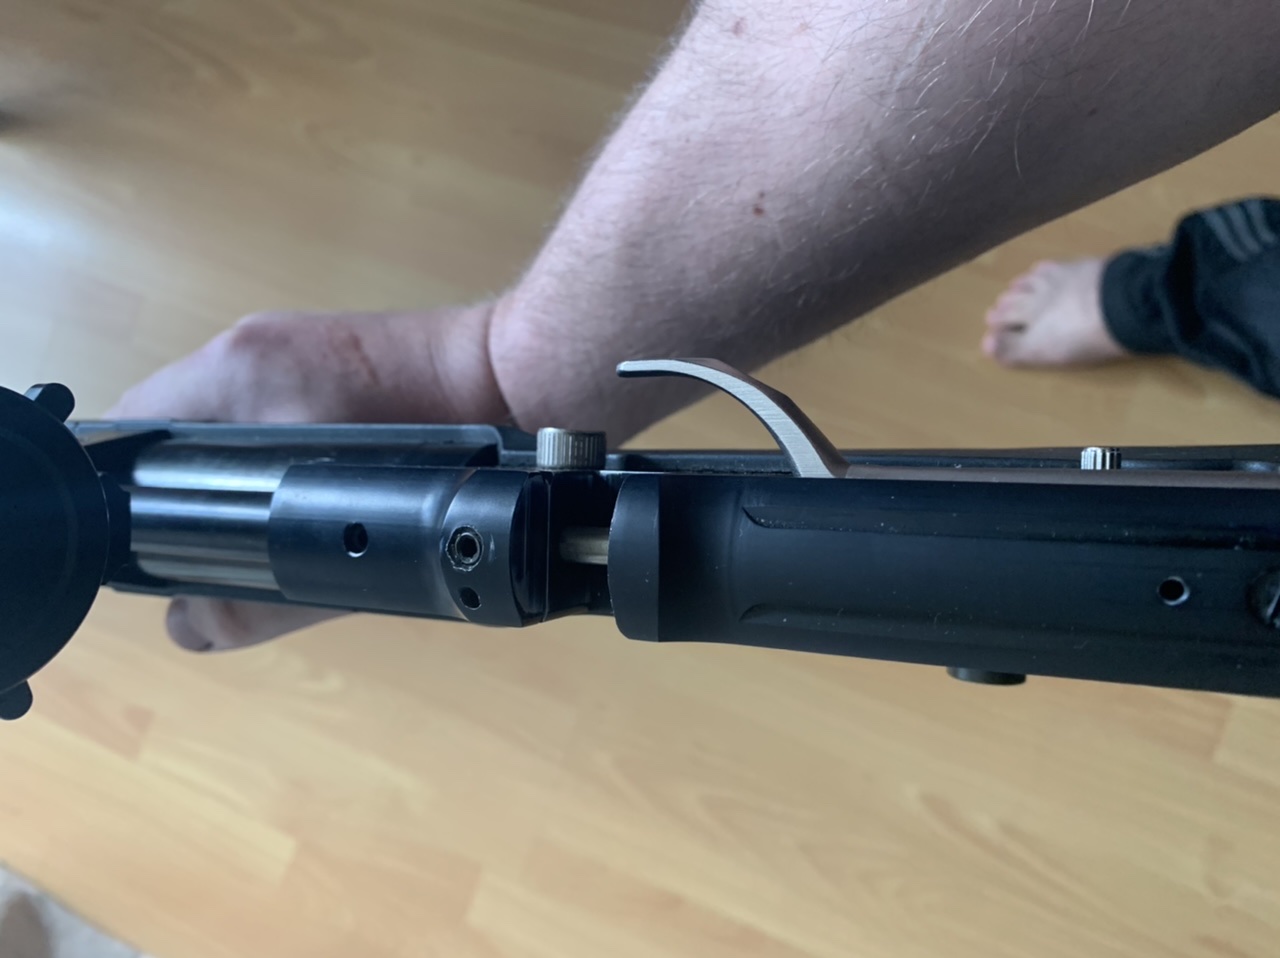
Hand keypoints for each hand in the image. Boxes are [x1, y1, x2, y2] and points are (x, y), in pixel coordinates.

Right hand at [109, 304, 507, 651]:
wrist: (522, 385)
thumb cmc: (439, 450)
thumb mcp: (349, 529)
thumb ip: (269, 590)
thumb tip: (192, 627)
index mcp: (236, 371)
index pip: (131, 433)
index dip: (126, 497)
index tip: (150, 549)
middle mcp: (250, 346)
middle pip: (172, 432)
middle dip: (179, 495)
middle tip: (212, 549)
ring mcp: (291, 343)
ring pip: (221, 423)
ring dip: (226, 477)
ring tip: (260, 527)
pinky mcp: (330, 353)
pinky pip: (267, 407)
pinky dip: (269, 454)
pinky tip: (306, 493)